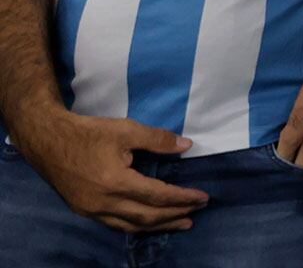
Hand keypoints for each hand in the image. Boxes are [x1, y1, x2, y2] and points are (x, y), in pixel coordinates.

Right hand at [14, 112, 207, 232]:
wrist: (47, 141)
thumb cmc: (88, 133)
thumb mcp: (125, 129)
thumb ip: (158, 139)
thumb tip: (187, 145)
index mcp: (115, 183)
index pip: (157, 196)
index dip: (182, 198)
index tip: (203, 197)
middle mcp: (103, 202)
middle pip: (147, 216)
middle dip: (175, 214)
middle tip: (198, 211)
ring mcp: (91, 210)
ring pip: (131, 225)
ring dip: (159, 225)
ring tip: (181, 223)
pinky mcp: (84, 210)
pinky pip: (116, 224)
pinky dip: (137, 225)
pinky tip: (149, 222)